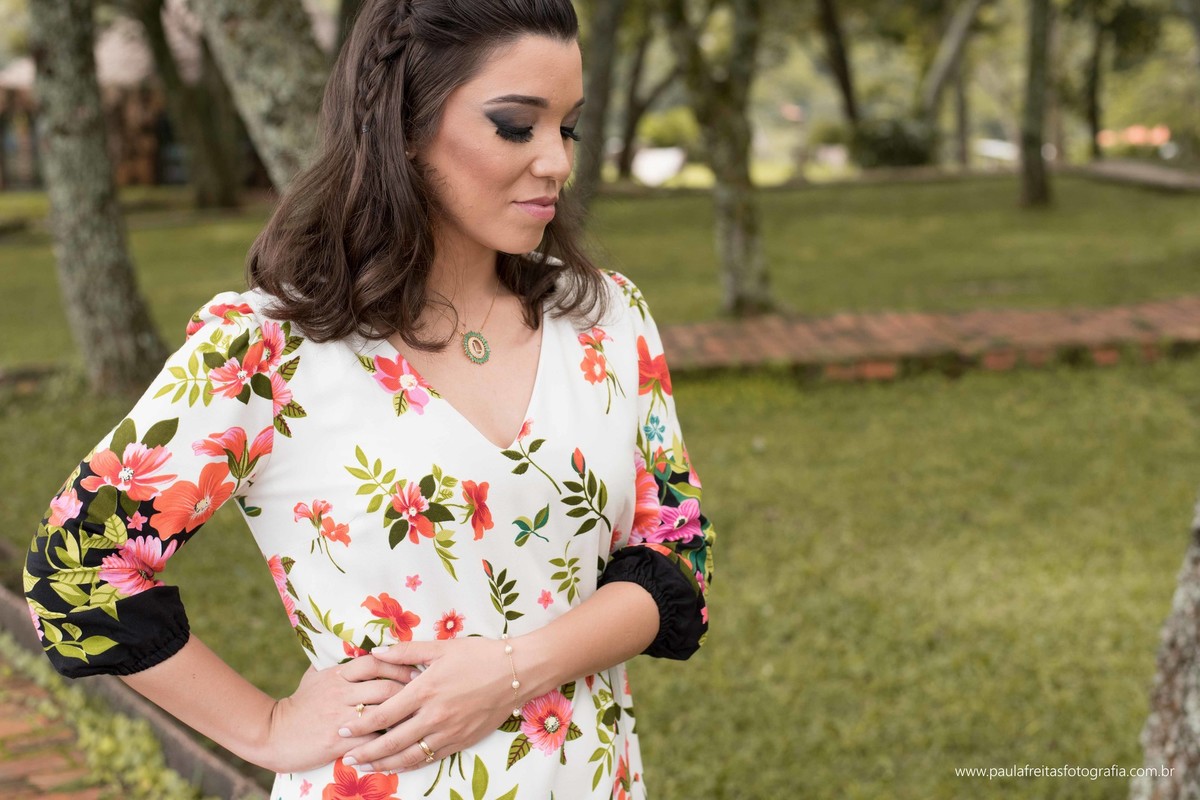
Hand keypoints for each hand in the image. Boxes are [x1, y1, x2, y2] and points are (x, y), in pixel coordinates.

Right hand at [259, 654, 414, 772]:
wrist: (274, 735)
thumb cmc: (300, 705)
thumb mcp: (315, 677)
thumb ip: (338, 664)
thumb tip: (361, 648)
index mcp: (338, 675)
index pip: (375, 662)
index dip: (399, 664)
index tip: (417, 670)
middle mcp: (341, 693)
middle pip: (385, 686)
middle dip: (410, 690)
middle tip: (425, 694)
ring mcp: (340, 718)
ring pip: (382, 712)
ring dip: (404, 714)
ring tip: (419, 716)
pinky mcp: (338, 742)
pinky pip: (371, 740)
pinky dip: (389, 739)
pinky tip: (403, 740)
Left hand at [335, 638, 522, 772]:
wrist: (517, 672)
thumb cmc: (479, 655)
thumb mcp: (442, 647)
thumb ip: (407, 651)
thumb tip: (376, 651)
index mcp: (425, 690)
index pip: (383, 715)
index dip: (359, 725)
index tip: (343, 729)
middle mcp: (434, 716)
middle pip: (391, 742)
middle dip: (365, 753)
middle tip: (346, 758)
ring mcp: (449, 732)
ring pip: (410, 756)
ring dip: (384, 765)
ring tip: (366, 768)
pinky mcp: (462, 741)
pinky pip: (431, 758)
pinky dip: (411, 765)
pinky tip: (399, 766)